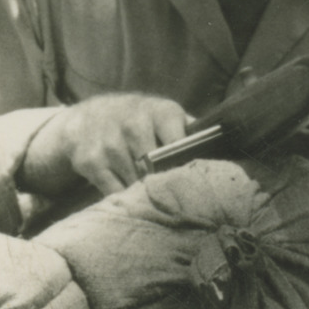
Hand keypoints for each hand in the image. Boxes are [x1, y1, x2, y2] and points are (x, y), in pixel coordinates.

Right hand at [22, 94, 194, 198]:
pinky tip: (126, 189)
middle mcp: (133, 123)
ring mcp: (109, 143)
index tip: (187, 180)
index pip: (180, 144)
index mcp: (160, 111)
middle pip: (158, 170)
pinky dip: (123, 196)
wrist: (87, 117)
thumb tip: (222, 151)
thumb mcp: (163, 116)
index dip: (184, 166)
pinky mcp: (89, 161)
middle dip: (164, 183)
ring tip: (147, 189)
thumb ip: (189, 132)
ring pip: (137, 183)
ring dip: (144, 191)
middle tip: (169, 193)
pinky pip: (115, 191)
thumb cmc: (137, 121)